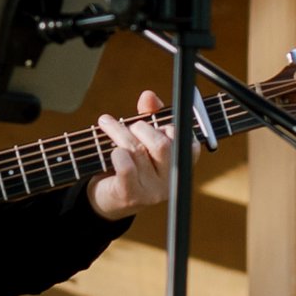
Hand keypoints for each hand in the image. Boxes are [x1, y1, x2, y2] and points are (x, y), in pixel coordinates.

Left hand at [88, 90, 174, 220]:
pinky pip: (126, 166)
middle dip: (142, 127)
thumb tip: (148, 95)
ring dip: (119, 132)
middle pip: (162, 144)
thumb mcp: (143, 139)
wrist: (108, 199)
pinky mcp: (130, 195)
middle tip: (131, 125)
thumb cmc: (131, 163)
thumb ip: (150, 116)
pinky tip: (111, 151)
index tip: (157, 124)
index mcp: (180, 166)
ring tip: (107, 124)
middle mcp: (170, 181)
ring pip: (137, 151)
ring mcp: (151, 191)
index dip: (171, 127)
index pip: (189, 143)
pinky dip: (116, 153)